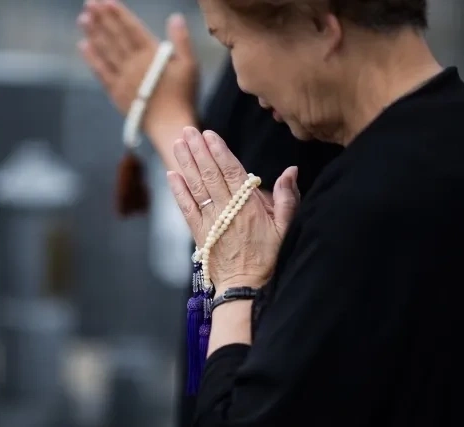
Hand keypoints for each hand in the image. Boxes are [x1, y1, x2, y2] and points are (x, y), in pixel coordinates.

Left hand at [77, 0, 198, 135]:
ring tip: (83, 19)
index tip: (106, 1)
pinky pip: (101, 72)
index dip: (119, 14)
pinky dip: (92, 58)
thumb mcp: (190, 66)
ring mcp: (123, 78)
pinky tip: (84, 46)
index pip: (132, 29)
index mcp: (152, 55)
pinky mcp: (116, 92)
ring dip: (94, 34)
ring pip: (106, 52)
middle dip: (102, 19)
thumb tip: (175, 17)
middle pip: (115, 37)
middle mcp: (134, 64)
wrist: (170, 125)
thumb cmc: (183, 96)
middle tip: (89, 3)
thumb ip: (182, 40)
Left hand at [167, 127, 299, 293]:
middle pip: (210, 174)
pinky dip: (178, 190)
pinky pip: (186, 208)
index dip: (219, 151)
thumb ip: (288, 198)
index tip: (209, 134)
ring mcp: (210, 221)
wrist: (245, 287)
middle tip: (188, 130)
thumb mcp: (286, 228)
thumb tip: (291, 171)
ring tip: (179, 143)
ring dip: (186, 163)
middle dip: (198, 150)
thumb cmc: (268, 257)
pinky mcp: (199, 233)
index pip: (232, 172)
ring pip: (196, 186)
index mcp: (249, 206)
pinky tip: (172, 174)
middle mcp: (227, 210)